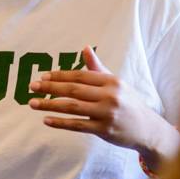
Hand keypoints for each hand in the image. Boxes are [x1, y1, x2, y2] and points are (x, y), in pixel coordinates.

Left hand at [28, 46, 179, 167]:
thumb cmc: (128, 103)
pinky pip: (77, 125)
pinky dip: (60, 122)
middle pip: (73, 89)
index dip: (60, 75)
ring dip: (49, 104)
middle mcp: (109, 95)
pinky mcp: (104, 130)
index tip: (43, 76)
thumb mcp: (116, 83)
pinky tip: (46, 119)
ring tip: (33, 103)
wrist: (147, 129)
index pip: (80, 75)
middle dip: (50, 87)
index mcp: (111, 81)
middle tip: (32, 86)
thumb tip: (85, 48)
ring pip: (72, 107)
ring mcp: (106, 114)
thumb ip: (97, 67)